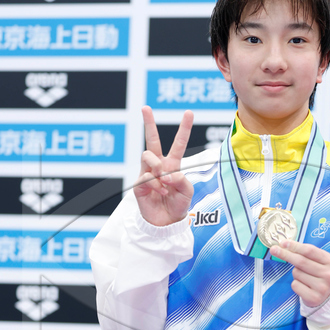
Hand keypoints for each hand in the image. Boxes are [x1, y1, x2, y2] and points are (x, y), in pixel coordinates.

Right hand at [133, 106, 193, 226]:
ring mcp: (148, 173)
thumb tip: (167, 174)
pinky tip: (160, 192)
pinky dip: (155, 184)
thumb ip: (181, 179)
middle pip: (152, 140)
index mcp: (173, 164)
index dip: (184, 128)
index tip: (189, 112)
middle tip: (145, 107)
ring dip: (157, 167)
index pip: (178, 143)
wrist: (166, 222)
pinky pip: (146, 176)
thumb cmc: (178, 205)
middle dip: (148, 123)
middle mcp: (159, 165)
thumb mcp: (187, 191)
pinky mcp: (139, 183)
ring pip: (147, 155)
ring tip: (164, 180)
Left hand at [269, 240, 329, 306]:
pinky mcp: (314, 298)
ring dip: (295, 273)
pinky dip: (296, 284)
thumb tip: (286, 245)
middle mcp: (328, 275)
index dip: (295, 246)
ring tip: (304, 277)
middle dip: (286, 254)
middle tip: (274, 250)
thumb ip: (307, 253)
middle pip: (301, 261)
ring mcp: (322, 287)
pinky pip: (295, 285)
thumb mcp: (320, 261)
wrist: (329, 295)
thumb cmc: (320, 274)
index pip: (309, 251)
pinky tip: (304, 286)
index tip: (283, 243)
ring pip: (297, 273)